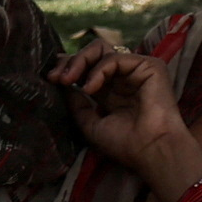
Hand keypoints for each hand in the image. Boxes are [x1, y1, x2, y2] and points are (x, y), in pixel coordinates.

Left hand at [54, 38, 201, 196]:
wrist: (152, 152)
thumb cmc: (125, 144)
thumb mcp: (90, 124)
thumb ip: (76, 102)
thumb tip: (61, 82)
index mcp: (111, 91)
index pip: (86, 67)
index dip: (67, 67)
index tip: (50, 78)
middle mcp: (123, 78)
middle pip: (91, 54)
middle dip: (70, 62)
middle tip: (55, 77)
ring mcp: (136, 70)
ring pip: (101, 49)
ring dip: (79, 61)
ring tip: (68, 79)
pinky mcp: (150, 66)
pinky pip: (115, 58)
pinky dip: (98, 70)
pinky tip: (90, 88)